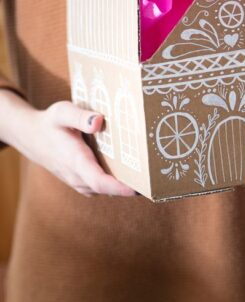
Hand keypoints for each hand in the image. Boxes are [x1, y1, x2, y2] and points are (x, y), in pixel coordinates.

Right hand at [0, 90, 134, 196]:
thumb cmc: (50, 123)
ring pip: (104, 190)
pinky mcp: (81, 182)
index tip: (138, 187)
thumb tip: (99, 121)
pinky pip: (100, 187)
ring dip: (123, 186)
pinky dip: (114, 184)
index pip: (98, 181)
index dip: (119, 187)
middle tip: (154, 180)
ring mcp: (78, 182)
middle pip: (106, 189)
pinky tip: (130, 173)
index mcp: (75, 160)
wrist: (32, 137)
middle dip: (129, 187)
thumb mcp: (62, 112)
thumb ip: (80, 116)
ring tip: (147, 177)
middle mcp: (77, 176)